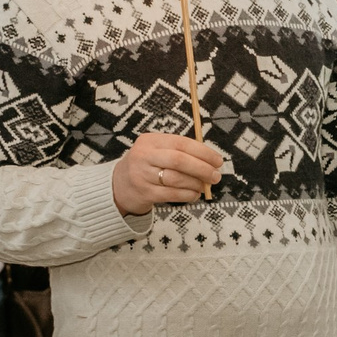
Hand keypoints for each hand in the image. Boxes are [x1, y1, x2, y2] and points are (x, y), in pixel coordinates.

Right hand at [111, 131, 226, 214]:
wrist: (119, 185)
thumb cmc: (147, 166)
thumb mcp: (157, 151)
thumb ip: (179, 152)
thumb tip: (211, 161)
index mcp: (150, 141)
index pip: (181, 143)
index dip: (203, 152)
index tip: (217, 161)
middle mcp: (144, 155)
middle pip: (179, 160)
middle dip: (202, 168)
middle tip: (215, 176)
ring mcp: (142, 175)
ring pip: (176, 178)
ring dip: (195, 183)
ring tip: (204, 186)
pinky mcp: (144, 193)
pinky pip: (171, 194)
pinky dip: (187, 195)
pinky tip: (194, 195)